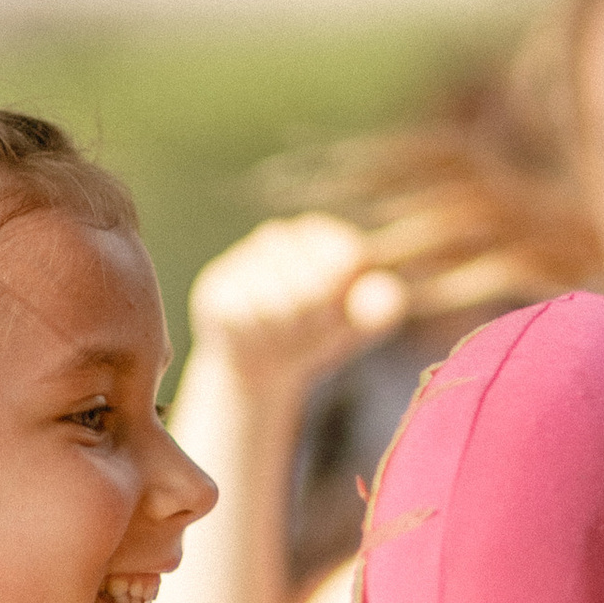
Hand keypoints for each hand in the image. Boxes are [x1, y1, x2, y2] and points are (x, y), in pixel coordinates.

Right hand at [184, 214, 405, 399]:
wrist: (258, 368)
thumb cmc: (313, 337)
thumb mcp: (356, 327)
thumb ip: (381, 309)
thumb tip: (388, 292)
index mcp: (322, 234)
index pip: (346, 255)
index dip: (343, 296)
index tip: (334, 314)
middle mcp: (281, 236)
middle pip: (314, 281)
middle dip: (315, 319)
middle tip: (302, 330)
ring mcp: (243, 257)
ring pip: (279, 299)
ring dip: (285, 329)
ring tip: (277, 332)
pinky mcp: (216, 285)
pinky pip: (246, 314)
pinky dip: (254, 333)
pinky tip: (252, 333)